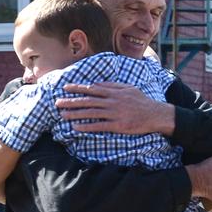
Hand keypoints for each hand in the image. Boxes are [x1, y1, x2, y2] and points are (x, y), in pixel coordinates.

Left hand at [57, 82, 175, 135]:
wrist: (154, 114)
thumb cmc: (141, 101)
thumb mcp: (128, 88)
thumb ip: (112, 85)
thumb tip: (96, 84)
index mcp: (114, 92)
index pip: (91, 88)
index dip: (77, 88)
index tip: (65, 88)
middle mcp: (112, 101)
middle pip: (87, 100)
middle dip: (71, 101)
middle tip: (57, 103)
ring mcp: (114, 113)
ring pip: (90, 113)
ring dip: (75, 114)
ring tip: (63, 115)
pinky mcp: (117, 125)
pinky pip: (98, 126)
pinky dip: (86, 126)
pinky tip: (76, 128)